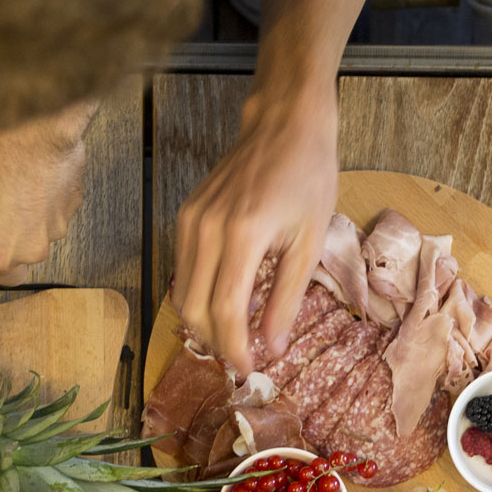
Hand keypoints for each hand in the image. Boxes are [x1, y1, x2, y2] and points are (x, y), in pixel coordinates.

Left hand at [0, 104, 94, 298]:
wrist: (25, 132)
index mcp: (2, 256)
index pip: (7, 279)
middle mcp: (34, 250)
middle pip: (27, 252)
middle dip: (16, 233)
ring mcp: (58, 227)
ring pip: (45, 229)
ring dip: (33, 213)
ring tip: (17, 183)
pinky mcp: (74, 204)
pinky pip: (59, 207)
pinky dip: (48, 195)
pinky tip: (34, 175)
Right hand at [172, 84, 339, 370]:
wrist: (284, 124)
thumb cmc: (308, 177)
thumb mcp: (310, 242)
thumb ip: (288, 298)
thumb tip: (273, 346)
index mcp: (243, 235)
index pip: (226, 310)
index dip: (235, 347)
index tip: (249, 367)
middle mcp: (206, 228)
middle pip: (194, 309)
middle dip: (216, 341)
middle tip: (243, 355)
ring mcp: (189, 220)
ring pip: (182, 293)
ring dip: (204, 321)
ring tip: (235, 333)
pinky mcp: (184, 215)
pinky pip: (182, 270)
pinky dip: (200, 294)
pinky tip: (226, 300)